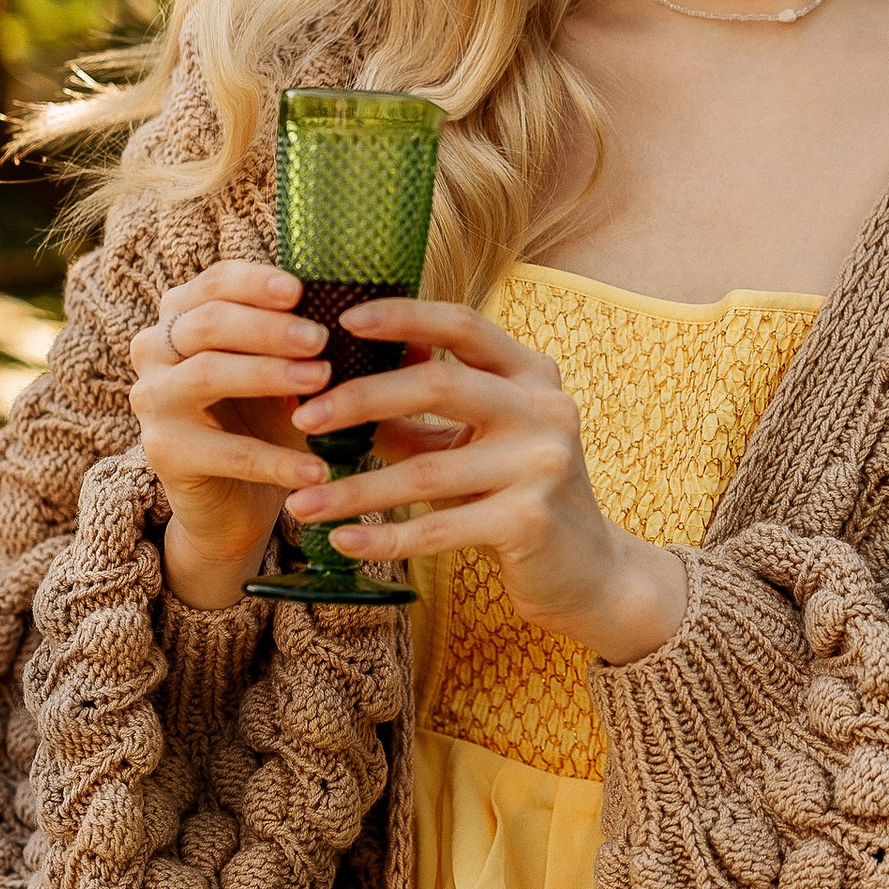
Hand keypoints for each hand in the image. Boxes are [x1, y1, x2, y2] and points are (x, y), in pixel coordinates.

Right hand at [127, 259, 329, 610]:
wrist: (235, 502)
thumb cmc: (271, 422)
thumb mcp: (304, 380)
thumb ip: (347, 354)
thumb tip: (423, 341)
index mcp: (184, 315)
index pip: (213, 282)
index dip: (255, 282)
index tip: (302, 289)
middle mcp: (155, 347)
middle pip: (207, 322)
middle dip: (268, 328)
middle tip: (321, 341)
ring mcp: (152, 399)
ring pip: (207, 373)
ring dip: (268, 376)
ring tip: (321, 384)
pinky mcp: (163, 452)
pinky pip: (222, 451)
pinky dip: (274, 459)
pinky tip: (318, 470)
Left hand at [287, 298, 688, 664]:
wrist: (586, 572)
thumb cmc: (516, 495)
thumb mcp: (476, 441)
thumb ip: (421, 410)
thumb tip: (341, 380)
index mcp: (532, 373)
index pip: (463, 324)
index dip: (403, 316)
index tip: (343, 321)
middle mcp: (545, 408)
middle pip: (438, 383)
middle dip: (361, 398)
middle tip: (304, 419)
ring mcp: (543, 463)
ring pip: (427, 470)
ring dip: (355, 490)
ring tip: (301, 506)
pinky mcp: (530, 521)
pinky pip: (440, 527)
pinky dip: (384, 537)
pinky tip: (343, 542)